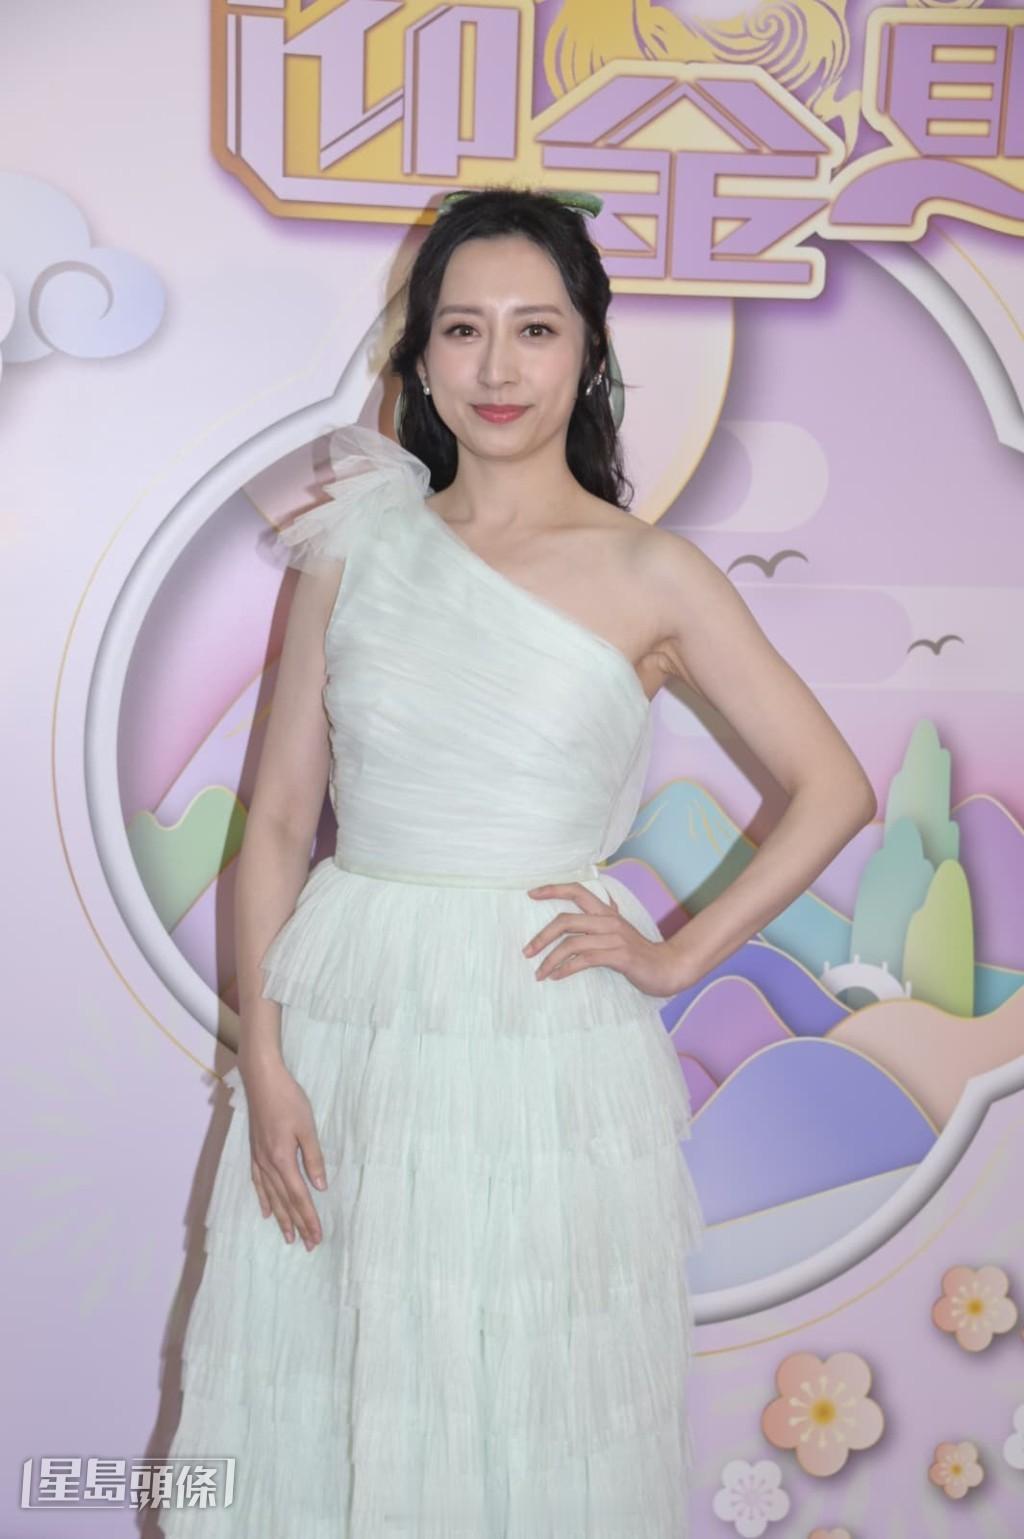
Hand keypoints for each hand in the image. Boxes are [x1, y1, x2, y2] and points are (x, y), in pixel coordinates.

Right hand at [238, 1053, 326, 1250]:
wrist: (262, 1081)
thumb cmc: (288, 1100)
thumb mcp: (307, 1127)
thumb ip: (313, 1158)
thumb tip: (320, 1187)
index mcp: (282, 1160)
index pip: (299, 1196)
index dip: (309, 1218)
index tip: (317, 1236)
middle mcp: (268, 1164)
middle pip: (285, 1201)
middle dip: (298, 1224)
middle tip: (308, 1245)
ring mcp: (258, 1159)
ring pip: (271, 1196)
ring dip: (281, 1218)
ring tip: (289, 1237)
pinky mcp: (254, 1152)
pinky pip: (258, 1183)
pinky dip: (264, 1199)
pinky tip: (267, 1211)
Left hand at [523, 881, 682, 997]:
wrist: (668, 968)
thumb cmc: (640, 952)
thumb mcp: (620, 931)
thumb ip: (604, 920)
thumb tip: (589, 912)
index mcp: (607, 912)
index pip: (577, 891)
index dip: (553, 889)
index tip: (530, 893)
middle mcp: (609, 921)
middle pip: (566, 920)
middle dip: (542, 936)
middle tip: (527, 952)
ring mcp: (615, 938)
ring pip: (572, 943)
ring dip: (550, 959)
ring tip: (539, 973)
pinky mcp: (619, 956)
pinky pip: (585, 960)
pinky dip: (566, 968)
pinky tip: (556, 976)